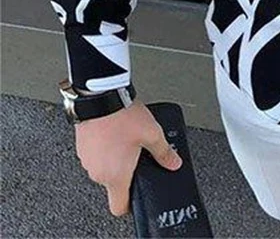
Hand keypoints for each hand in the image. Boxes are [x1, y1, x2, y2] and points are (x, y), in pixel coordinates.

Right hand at [75, 99, 182, 215]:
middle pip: (114, 183)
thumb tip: (173, 163)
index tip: (138, 194)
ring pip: (105, 167)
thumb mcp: (152, 134)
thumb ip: (164, 152)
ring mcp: (87, 160)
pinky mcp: (82, 147)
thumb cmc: (123, 116)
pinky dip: (105, 148)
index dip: (130, 204)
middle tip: (139, 154)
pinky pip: (96, 155)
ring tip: (127, 138)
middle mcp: (98, 172)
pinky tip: (115, 132)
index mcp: (115, 175)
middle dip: (127, 171)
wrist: (100, 97)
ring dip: (115, 158)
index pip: (119, 206)